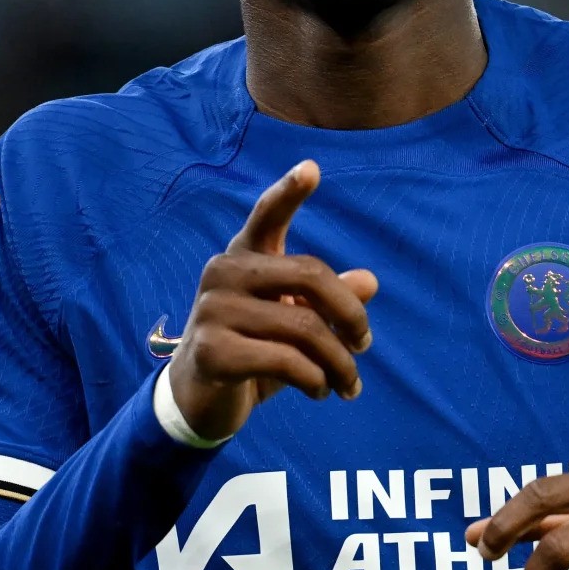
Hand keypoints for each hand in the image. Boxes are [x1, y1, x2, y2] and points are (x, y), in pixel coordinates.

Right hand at [167, 160, 378, 444]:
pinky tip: (320, 392)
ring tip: (348, 384)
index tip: (312, 169)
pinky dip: (316, 380)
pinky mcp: (211, 351)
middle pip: (310, 275)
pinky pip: (287, 360)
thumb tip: (369, 281)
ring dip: (339, 363)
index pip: (267, 217)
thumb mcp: (294, 324)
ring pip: (305, 327)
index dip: (288, 192)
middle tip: (365, 344)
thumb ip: (328, 301)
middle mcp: (224, 273)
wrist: (199, 400)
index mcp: (244, 257)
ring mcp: (212, 310)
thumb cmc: (254, 351)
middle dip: (350, 314)